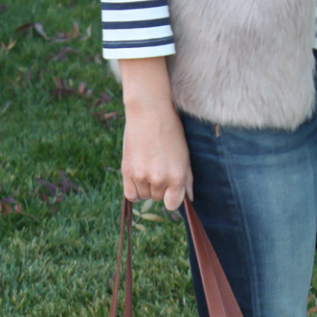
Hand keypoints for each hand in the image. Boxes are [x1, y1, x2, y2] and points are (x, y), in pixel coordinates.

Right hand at [119, 57, 193, 210]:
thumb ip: (187, 180)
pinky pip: (130, 195)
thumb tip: (189, 199)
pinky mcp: (127, 171)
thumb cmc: (170, 132)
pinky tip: (137, 178)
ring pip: (144, 196)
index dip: (171, 197)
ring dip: (146, 187)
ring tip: (147, 168)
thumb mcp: (185, 155)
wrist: (149, 113)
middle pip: (158, 198)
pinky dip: (134, 190)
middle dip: (159, 188)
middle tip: (157, 168)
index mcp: (176, 177)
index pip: (172, 204)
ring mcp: (142, 176)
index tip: (169, 188)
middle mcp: (159, 179)